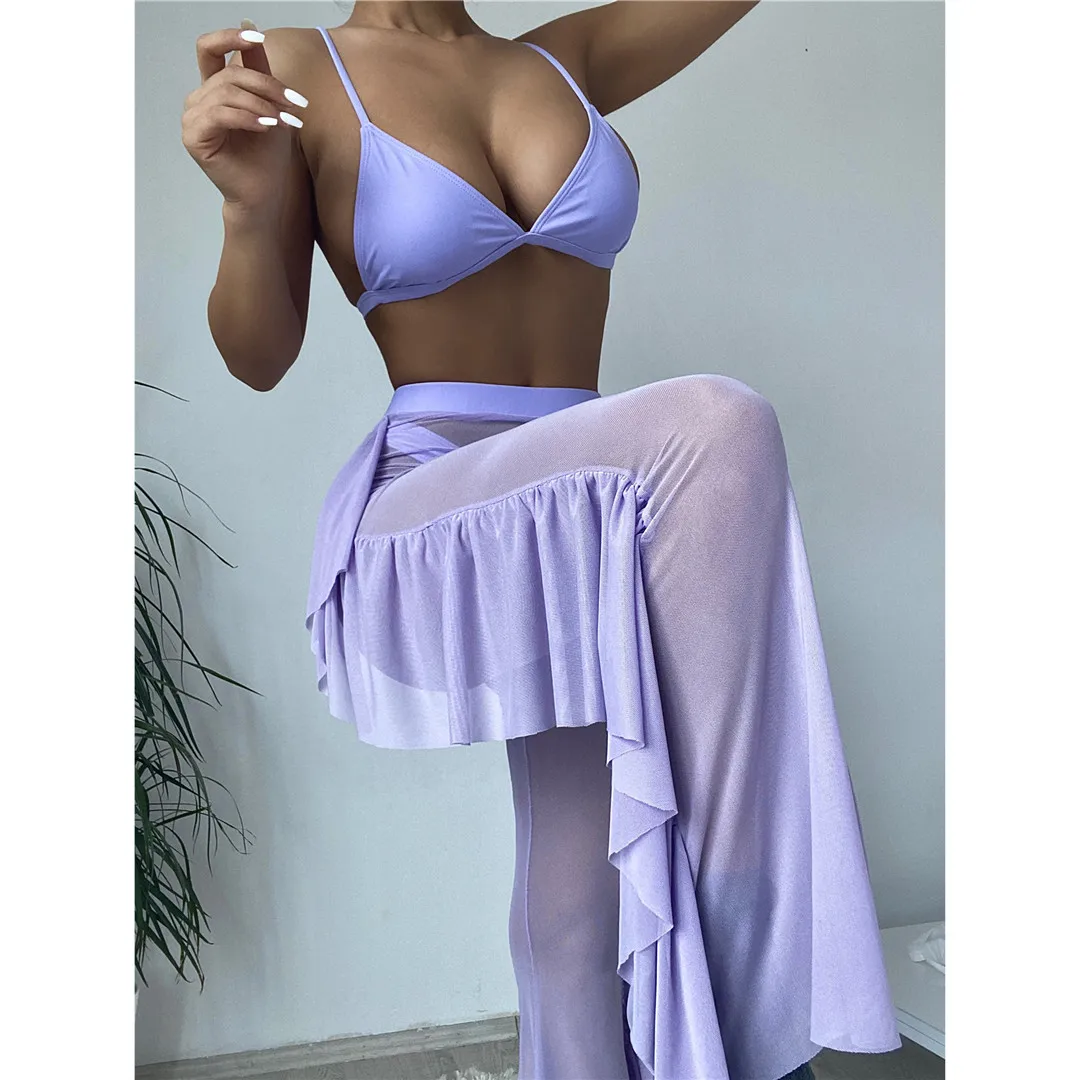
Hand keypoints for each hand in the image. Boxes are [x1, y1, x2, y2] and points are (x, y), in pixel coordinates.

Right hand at [181, 22, 306, 213]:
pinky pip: (220, 115)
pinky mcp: (193, 137)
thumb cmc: (268, 153)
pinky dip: (247, 118)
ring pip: (227, 93)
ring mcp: (192, 118)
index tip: (258, 37)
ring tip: (285, 120)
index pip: (210, 49)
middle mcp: (198, 99)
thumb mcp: (269, 102)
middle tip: (295, 103)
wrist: (266, 191)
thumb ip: (257, 67)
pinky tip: (266, 127)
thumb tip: (249, 24)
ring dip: (262, 104)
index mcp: (212, 88)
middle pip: (229, 74)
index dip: (230, 37)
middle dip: (267, 86)